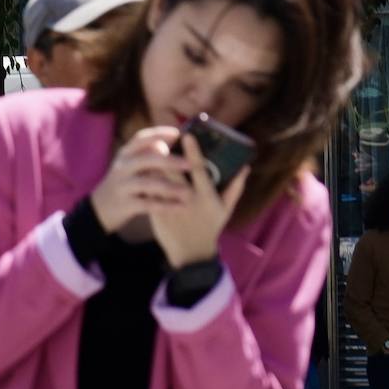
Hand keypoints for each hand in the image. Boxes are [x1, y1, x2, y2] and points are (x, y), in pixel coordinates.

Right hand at [89, 126, 191, 232]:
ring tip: (189, 192)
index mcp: (125, 154)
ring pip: (148, 183)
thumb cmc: (123, 183)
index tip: (179, 133)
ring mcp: (122, 186)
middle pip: (147, 159)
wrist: (99, 209)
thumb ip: (148, 153)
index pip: (142, 138)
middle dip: (170, 161)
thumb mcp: (129, 164)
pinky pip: (148, 204)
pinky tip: (180, 207)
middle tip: (190, 164)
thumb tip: (174, 138)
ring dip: (171, 187)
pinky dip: (166, 206)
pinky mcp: (124, 204)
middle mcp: (122, 167)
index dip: (160, 134)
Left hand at [148, 133, 248, 268]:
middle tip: (161, 139)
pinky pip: (149, 192)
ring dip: (153, 166)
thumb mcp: (226, 210)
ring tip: (149, 153)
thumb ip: (235, 188)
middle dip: (166, 155)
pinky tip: (143, 172)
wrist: (191, 253)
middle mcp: (188, 200)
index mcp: (205, 196)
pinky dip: (146, 181)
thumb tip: (245, 167)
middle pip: (173, 172)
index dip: (193, 152)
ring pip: (158, 180)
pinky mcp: (156, 213)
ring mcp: (170, 206)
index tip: (188, 135)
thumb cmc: (210, 228)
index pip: (199, 169)